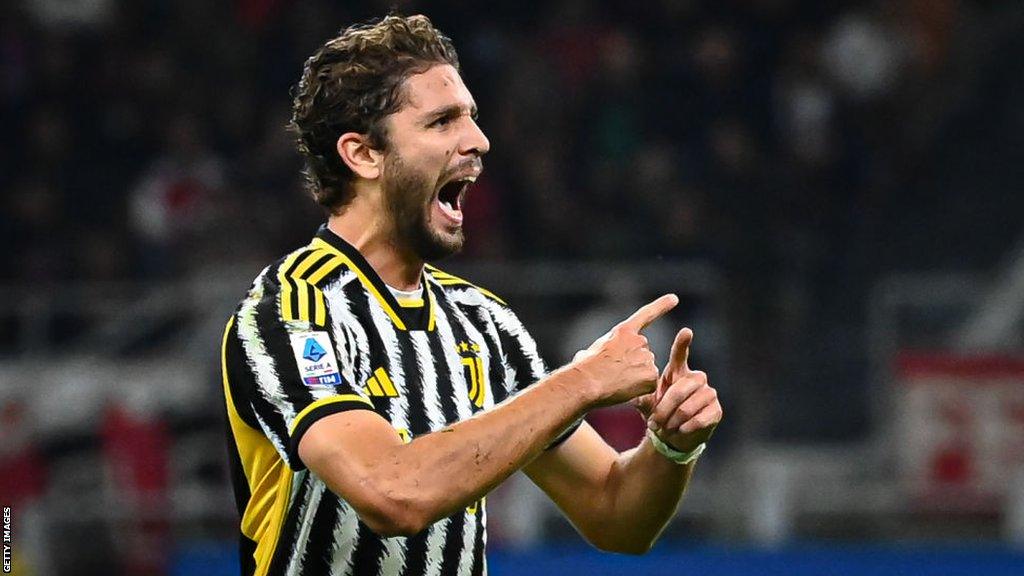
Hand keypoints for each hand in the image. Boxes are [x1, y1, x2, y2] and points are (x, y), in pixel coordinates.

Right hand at [571, 294, 678, 407]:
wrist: (586, 383)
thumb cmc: (583, 369)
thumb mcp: (588, 351)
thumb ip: (599, 350)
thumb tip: (585, 356)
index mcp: (623, 332)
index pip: (646, 315)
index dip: (661, 306)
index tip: (674, 298)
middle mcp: (638, 341)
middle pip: (643, 353)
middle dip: (633, 364)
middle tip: (614, 373)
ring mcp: (647, 358)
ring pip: (647, 369)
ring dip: (636, 377)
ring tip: (617, 381)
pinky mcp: (651, 375)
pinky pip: (649, 384)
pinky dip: (640, 389)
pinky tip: (626, 389)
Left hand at [633, 328, 721, 452]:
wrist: (673, 437)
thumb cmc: (659, 414)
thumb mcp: (647, 404)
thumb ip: (641, 397)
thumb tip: (635, 396)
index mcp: (678, 372)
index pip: (680, 354)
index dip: (683, 343)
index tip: (686, 332)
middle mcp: (696, 378)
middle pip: (679, 390)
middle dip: (664, 409)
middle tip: (653, 423)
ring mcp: (709, 393)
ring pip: (687, 408)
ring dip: (672, 422)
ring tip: (664, 428)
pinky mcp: (716, 410)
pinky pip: (699, 420)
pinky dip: (685, 428)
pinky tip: (680, 431)